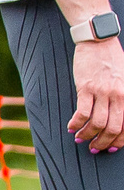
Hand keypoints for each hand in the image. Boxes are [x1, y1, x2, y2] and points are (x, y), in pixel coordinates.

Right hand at [75, 36, 123, 152]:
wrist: (99, 41)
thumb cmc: (113, 60)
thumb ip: (123, 98)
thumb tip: (118, 117)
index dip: (119, 141)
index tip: (111, 148)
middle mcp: (119, 96)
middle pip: (112, 128)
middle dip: (103, 143)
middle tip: (94, 148)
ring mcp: (102, 92)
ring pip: (97, 123)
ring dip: (88, 135)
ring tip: (80, 139)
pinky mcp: (86, 87)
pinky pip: (81, 112)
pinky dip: (75, 123)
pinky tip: (71, 126)